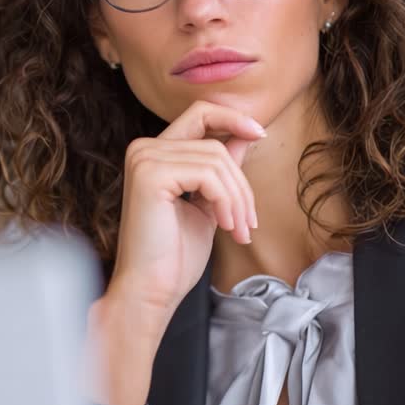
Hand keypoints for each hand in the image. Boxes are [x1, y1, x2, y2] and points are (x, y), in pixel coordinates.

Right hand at [106, 99, 264, 328]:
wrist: (151, 291)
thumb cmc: (174, 255)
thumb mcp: (207, 203)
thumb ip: (221, 168)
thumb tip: (246, 135)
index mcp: (154, 153)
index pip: (200, 113)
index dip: (232, 117)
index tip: (260, 134)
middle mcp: (144, 149)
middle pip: (215, 142)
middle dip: (241, 182)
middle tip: (248, 222)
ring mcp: (144, 159)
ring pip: (217, 159)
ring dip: (238, 198)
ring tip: (239, 230)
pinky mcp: (150, 174)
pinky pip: (208, 175)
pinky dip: (226, 201)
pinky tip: (224, 226)